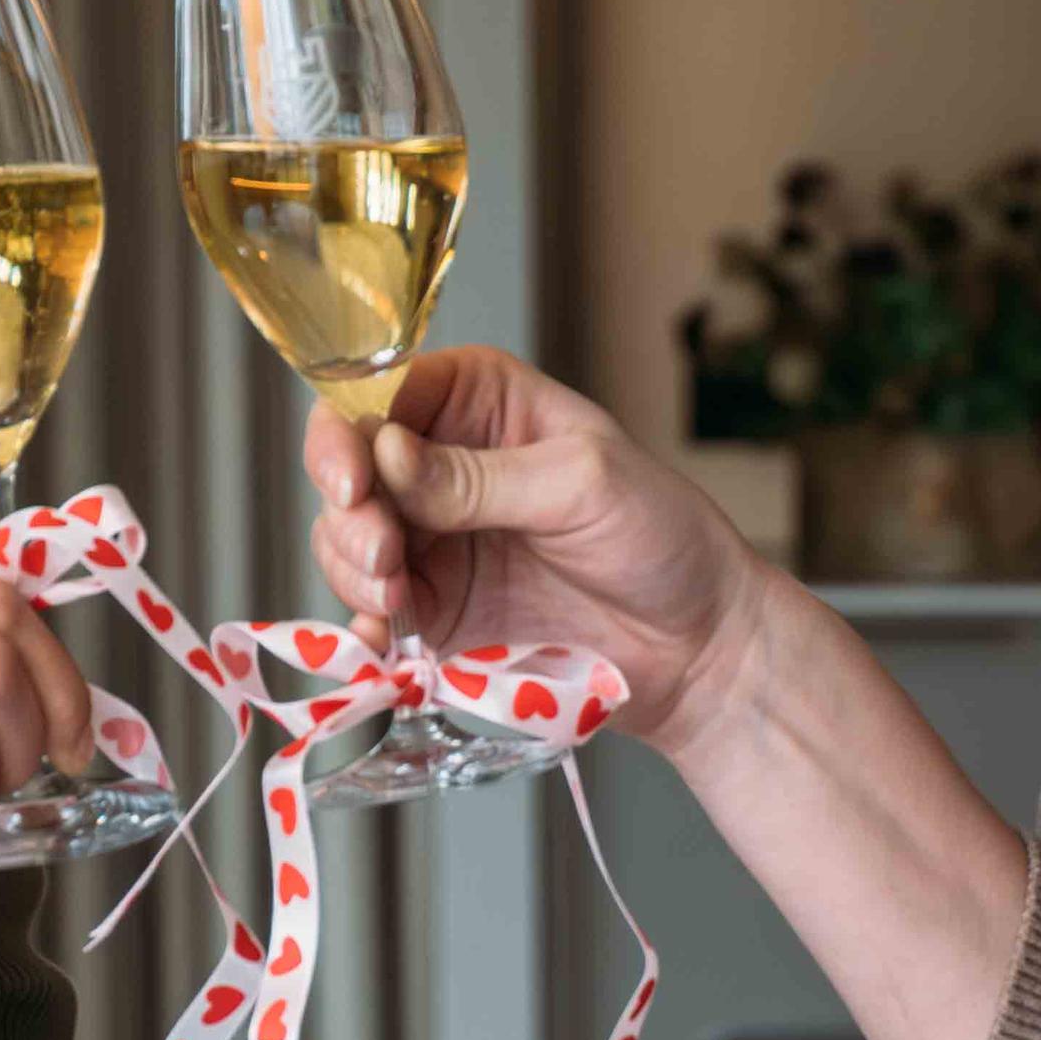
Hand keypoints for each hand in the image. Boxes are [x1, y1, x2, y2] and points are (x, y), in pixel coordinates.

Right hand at [305, 342, 773, 751]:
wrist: (696, 644)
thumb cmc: (661, 536)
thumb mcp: (580, 484)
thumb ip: (478, 477)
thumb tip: (386, 455)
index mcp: (477, 401)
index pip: (378, 394)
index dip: (348, 432)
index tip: (355, 481)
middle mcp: (440, 462)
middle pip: (347, 469)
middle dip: (348, 512)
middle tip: (384, 556)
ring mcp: (433, 538)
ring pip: (344, 541)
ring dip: (352, 570)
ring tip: (399, 600)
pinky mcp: (435, 609)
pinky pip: (370, 612)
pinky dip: (365, 626)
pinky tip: (389, 641)